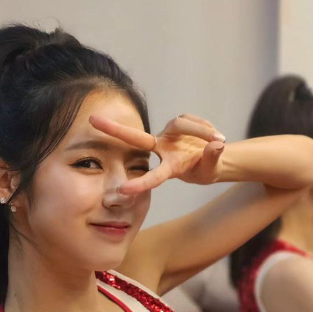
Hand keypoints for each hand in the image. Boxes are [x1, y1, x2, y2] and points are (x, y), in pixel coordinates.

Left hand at [89, 114, 224, 194]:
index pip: (153, 176)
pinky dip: (206, 128)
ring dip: (202, 131)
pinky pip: (193, 121)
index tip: (121, 191)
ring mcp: (169, 134)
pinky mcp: (178, 123)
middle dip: (114, 129)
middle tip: (92, 120)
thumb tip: (217, 145)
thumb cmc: (206, 169)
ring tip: (220, 139)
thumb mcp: (212, 170)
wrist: (211, 157)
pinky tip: (214, 136)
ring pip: (183, 124)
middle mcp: (163, 149)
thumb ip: (212, 158)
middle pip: (137, 138)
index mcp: (169, 167)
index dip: (139, 183)